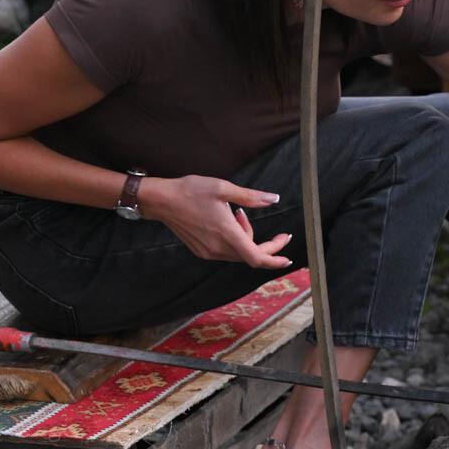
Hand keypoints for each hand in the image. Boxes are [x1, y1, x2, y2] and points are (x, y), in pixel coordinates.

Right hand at [142, 175, 292, 268]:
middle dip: (267, 245)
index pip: (257, 257)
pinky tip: (227, 220)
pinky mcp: (201, 251)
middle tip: (281, 234)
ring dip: (247, 237)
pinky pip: (226, 251)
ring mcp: (208, 251)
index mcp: (226, 233)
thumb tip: (273, 199)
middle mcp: (218, 247)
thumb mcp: (223, 188)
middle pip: (251, 255)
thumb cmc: (190, 191)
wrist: (160, 200)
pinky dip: (235, 239)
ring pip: (239, 252)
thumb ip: (251, 197)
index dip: (275, 260)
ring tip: (237, 213)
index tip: (288, 258)